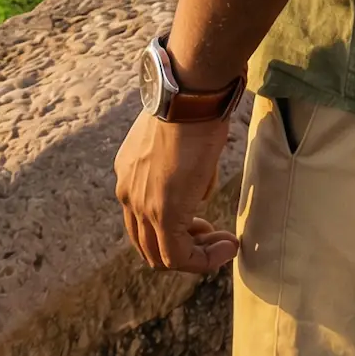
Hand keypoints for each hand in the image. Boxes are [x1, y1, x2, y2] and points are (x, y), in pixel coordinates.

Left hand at [113, 109, 238, 273]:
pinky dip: (202, 260)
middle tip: (212, 235)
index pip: (144, 217)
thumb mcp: (181, 142)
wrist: (191, 95)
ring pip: (162, 255)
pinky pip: (178, 256)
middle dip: (183, 244)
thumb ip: (182, 172)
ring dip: (196, 256)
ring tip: (224, 245)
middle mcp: (128, 193)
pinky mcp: (163, 214)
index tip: (204, 222)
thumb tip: (198, 193)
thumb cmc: (192, 107)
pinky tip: (226, 248)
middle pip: (148, 242)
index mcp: (129, 172)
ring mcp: (142, 206)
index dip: (176, 226)